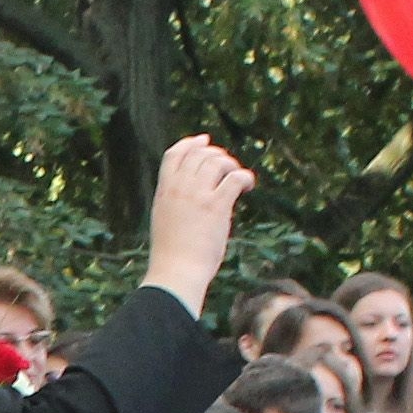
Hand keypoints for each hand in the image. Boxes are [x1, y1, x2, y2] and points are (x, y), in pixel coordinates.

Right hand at [142, 137, 258, 308]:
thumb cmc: (171, 255)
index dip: (190, 143)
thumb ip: (175, 203)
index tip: (204, 140)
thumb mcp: (165, 221)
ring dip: (232, 165)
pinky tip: (248, 187)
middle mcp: (179, 188)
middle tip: (228, 167)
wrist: (176, 272)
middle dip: (216, 154)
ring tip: (238, 179)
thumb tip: (194, 197)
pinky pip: (235, 178)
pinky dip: (245, 177)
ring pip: (217, 161)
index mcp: (163, 191)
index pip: (173, 154)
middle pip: (199, 154)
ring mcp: (198, 195)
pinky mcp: (217, 206)